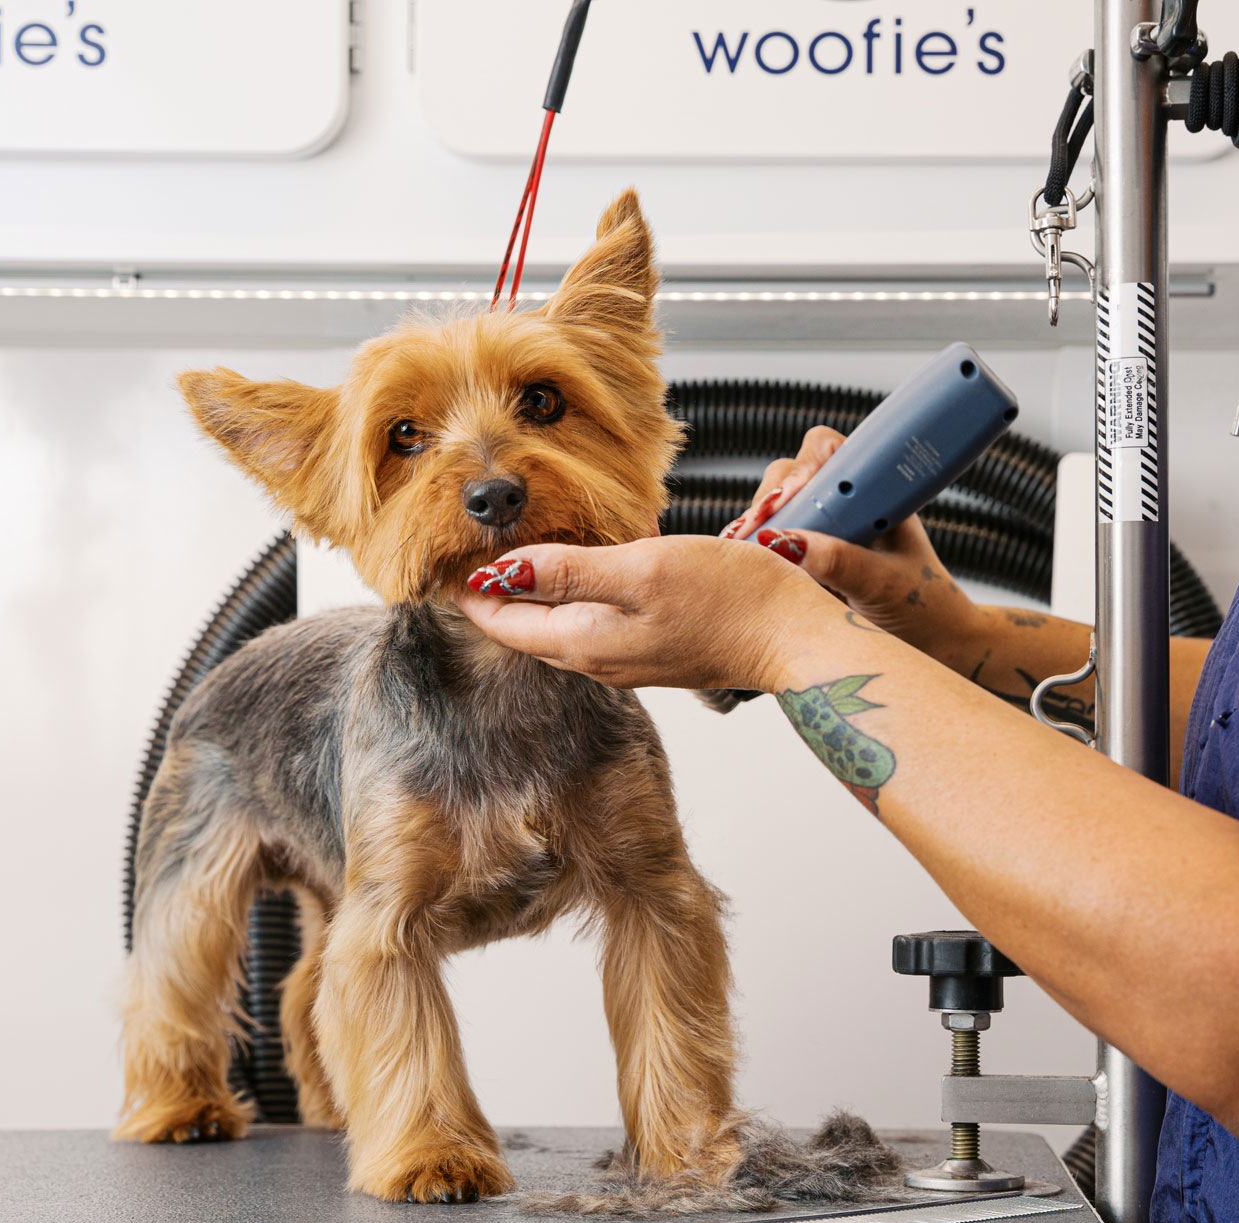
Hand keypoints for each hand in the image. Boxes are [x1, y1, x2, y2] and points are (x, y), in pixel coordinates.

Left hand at [453, 535, 830, 691]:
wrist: (794, 638)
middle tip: (470, 547)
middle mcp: (598, 660)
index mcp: (585, 642)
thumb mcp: (641, 569)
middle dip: (494, 592)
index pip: (501, 621)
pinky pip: (594, 624)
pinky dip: (575, 595)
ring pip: (559, 626)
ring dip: (535, 592)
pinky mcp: (655, 650)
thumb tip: (500, 573)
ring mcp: (627, 659)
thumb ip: (569, 571)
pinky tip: (586, 566)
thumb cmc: (730, 600)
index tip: (444, 554)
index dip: (468, 588)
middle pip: (524, 628)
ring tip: (518, 550)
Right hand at [724, 425, 985, 657]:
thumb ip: (841, 562)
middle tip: (758, 533)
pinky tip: (750, 569)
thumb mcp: (884, 585)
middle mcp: (845, 504)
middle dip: (771, 501)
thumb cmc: (923, 606)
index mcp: (875, 491)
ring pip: (775, 512)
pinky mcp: (806, 560)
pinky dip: (757, 553)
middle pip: (790, 477)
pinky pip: (771, 545)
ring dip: (759, 528)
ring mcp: (823, 530)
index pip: (827, 451)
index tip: (788, 499)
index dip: (801, 469)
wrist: (932, 645)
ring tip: (748, 553)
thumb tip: (786, 542)